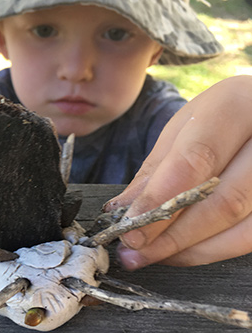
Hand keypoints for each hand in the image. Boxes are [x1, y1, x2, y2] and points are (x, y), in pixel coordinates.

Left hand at [105, 75, 251, 269]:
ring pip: (241, 226)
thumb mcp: (185, 128)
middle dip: (171, 235)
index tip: (129, 228)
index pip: (194, 160)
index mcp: (236, 107)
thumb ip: (157, 169)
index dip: (159, 200)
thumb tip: (122, 210)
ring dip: (191, 250)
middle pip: (223, 201)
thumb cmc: (221, 119)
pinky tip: (184, 251)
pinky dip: (214, 250)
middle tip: (134, 251)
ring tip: (152, 256)